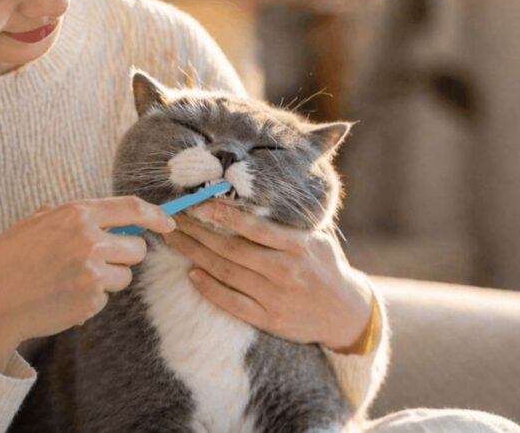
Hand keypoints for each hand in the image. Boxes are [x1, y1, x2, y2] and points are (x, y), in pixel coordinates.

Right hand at [0, 196, 176, 355]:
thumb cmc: (8, 259)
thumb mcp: (34, 221)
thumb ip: (68, 214)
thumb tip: (100, 214)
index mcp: (76, 214)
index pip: (132, 208)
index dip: (157, 215)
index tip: (169, 223)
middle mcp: (89, 241)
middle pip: (137, 248)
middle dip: (126, 254)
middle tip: (101, 259)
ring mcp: (92, 274)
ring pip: (125, 276)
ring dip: (108, 278)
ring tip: (73, 279)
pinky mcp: (90, 302)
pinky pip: (105, 298)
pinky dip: (90, 299)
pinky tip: (62, 296)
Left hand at [161, 199, 372, 352]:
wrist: (346, 314)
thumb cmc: (326, 267)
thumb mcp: (316, 238)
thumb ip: (285, 224)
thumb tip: (250, 200)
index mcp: (298, 246)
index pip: (253, 227)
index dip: (223, 214)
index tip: (197, 202)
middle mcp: (285, 271)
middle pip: (231, 248)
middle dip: (198, 231)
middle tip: (173, 218)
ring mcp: (275, 297)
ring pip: (226, 272)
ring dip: (195, 255)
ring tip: (174, 239)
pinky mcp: (269, 319)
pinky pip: (232, 303)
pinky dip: (209, 289)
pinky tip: (191, 274)